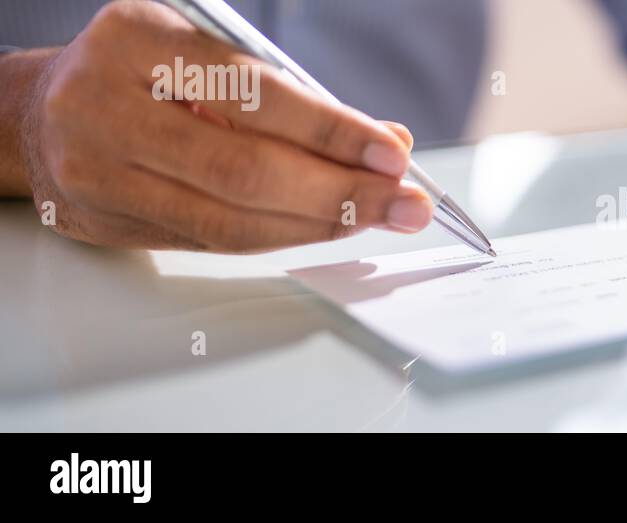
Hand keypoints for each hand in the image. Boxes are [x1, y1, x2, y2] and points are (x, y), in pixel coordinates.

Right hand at [14, 0, 431, 251]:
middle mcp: (105, 103)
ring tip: (377, 218)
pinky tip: (323, 227)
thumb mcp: (210, 53)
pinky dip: (279, 237)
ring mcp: (97, 169)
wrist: (44, 110)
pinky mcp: (105, 221)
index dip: (331, 131)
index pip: (253, 94)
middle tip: (403, 202)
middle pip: (244, 169)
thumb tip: (390, 142)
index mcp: (138, 40)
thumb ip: (294, 95)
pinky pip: (212, 241)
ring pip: (230, 218)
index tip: (392, 153)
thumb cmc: (146, 73)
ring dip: (319, 225)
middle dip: (339, 192)